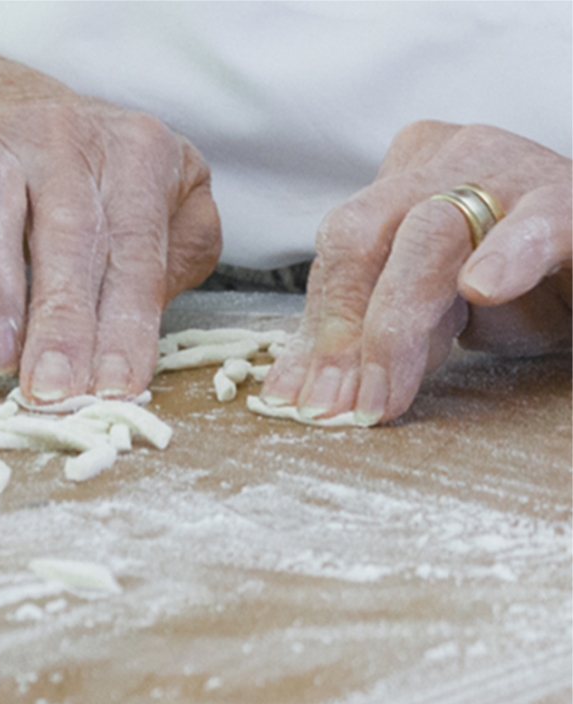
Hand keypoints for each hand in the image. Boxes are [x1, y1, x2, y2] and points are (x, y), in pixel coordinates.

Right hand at [0, 102, 220, 400]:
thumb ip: (175, 251)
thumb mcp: (151, 208)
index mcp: (137, 154)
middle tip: (54, 387)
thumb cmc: (83, 191)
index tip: (115, 387)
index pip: (136, 251)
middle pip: (70, 233)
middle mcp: (65, 134)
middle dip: (63, 318)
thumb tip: (152, 319)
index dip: (126, 323)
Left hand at [262, 121, 571, 423]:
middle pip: (364, 233)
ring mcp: (513, 173)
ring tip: (386, 393)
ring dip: (399, 323)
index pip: (337, 256)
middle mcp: (450, 160)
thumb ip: (364, 340)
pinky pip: (538, 220)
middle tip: (341, 406)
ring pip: (432, 231)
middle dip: (344, 329)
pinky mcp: (572, 202)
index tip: (306, 402)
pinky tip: (484, 288)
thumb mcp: (429, 316)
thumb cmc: (522, 292)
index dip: (318, 334)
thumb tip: (294, 394)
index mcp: (402, 180)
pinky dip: (508, 252)